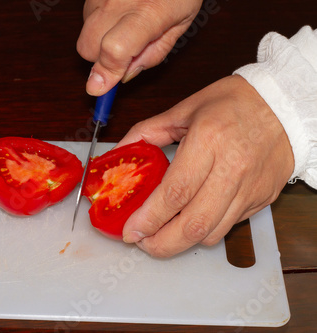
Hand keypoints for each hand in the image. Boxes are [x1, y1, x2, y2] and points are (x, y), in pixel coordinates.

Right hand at [77, 0, 202, 95]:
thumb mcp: (180, 26)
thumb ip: (152, 55)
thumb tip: (122, 77)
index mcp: (149, 12)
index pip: (114, 50)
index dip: (104, 73)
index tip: (100, 89)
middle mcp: (119, 0)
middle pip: (88, 47)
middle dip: (99, 59)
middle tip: (122, 54)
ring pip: (84, 31)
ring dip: (99, 38)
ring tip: (125, 25)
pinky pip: (86, 14)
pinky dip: (98, 21)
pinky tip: (119, 11)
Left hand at [119, 75, 293, 256]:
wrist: (284, 105)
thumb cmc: (233, 103)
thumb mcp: (184, 110)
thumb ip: (146, 132)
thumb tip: (119, 152)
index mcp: (208, 141)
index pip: (174, 193)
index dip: (148, 218)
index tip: (130, 230)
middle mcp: (231, 169)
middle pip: (193, 224)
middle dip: (161, 243)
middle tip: (141, 242)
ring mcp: (249, 188)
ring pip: (211, 233)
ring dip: (181, 242)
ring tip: (160, 236)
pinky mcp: (261, 199)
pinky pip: (229, 227)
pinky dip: (204, 231)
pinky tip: (189, 221)